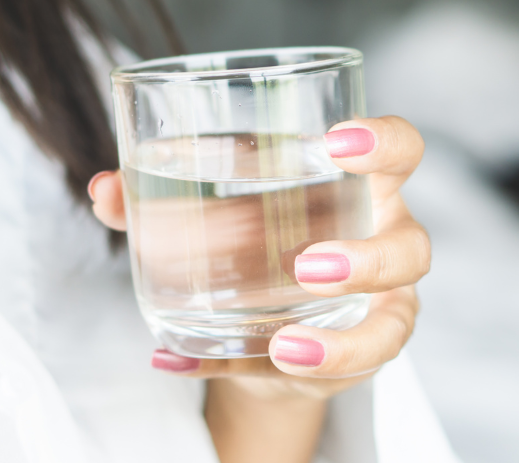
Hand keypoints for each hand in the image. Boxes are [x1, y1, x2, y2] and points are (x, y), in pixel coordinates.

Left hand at [88, 116, 427, 398]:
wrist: (270, 322)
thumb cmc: (255, 245)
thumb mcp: (213, 213)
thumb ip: (156, 201)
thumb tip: (104, 189)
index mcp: (360, 187)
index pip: (401, 150)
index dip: (383, 142)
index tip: (336, 140)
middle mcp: (384, 244)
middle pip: (414, 246)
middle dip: (368, 259)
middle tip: (307, 267)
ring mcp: (380, 307)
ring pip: (393, 323)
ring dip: (343, 341)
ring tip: (285, 346)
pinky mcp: (353, 358)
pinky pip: (337, 377)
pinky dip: (276, 375)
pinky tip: (206, 366)